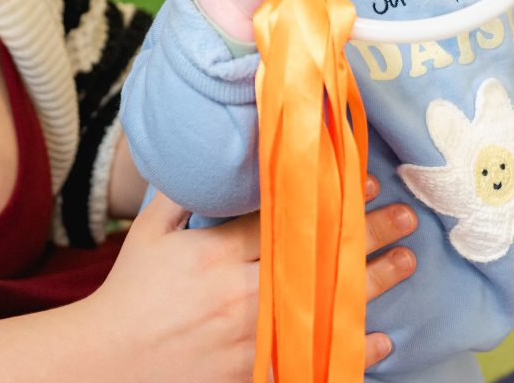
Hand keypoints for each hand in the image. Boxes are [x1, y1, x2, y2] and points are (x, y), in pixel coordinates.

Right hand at [83, 180, 416, 381]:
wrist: (107, 362)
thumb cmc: (129, 292)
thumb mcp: (148, 233)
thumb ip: (181, 193)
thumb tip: (214, 151)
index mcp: (212, 255)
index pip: (282, 219)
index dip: (326, 199)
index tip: (361, 182)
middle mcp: (236, 295)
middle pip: (314, 259)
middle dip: (365, 235)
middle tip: (405, 217)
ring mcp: (248, 338)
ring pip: (323, 304)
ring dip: (371, 284)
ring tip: (406, 261)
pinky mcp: (251, 373)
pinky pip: (311, 358)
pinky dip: (349, 352)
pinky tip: (380, 338)